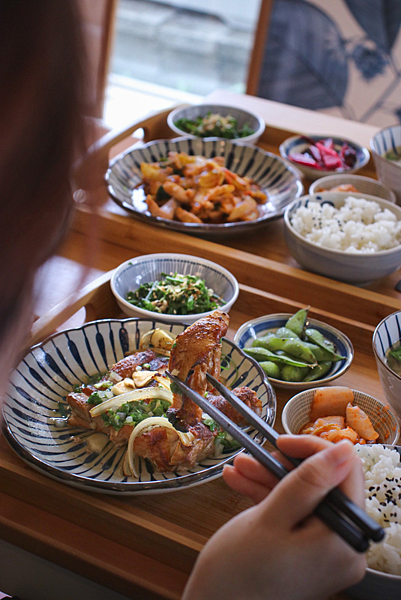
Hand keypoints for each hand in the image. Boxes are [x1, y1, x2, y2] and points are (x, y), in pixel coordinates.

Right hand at [182, 437, 365, 599]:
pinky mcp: (306, 554)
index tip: (282, 441)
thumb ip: (308, 482)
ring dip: (270, 479)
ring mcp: (324, 552)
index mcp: (343, 540)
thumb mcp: (271, 519)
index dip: (313, 449)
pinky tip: (241, 483)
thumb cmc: (238, 574)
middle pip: (322, 485)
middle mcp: (342, 548)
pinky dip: (269, 499)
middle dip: (283, 466)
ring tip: (240, 468)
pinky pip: (293, 516)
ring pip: (303, 498)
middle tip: (255, 456)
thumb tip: (343, 449)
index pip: (344, 473)